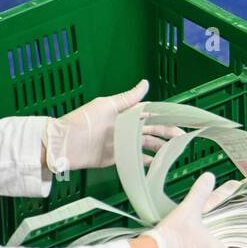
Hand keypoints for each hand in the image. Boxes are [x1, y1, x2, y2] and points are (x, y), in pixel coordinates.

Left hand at [42, 79, 181, 173]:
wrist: (64, 143)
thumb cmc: (84, 120)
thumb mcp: (107, 105)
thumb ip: (128, 98)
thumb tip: (145, 83)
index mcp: (124, 114)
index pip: (151, 114)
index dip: (166, 117)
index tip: (181, 120)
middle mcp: (125, 128)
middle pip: (152, 130)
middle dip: (167, 133)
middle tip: (182, 138)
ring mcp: (121, 144)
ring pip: (146, 144)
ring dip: (159, 147)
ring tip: (173, 152)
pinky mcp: (115, 158)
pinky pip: (134, 160)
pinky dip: (146, 162)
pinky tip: (156, 164)